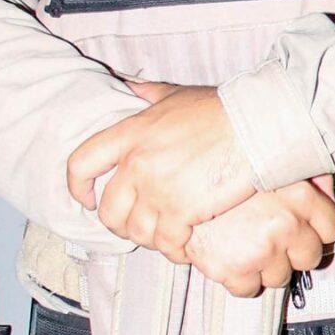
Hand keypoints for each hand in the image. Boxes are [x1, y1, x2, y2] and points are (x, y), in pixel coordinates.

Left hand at [67, 81, 257, 259]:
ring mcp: (158, 189)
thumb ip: (146, 94)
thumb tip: (126, 85)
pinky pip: (167, 242)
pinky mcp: (183, 210)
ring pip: (136, 231)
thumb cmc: (221, 109)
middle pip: (108, 209)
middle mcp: (137, 163)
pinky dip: (173, 249)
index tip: (88, 200)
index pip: (81, 164)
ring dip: (148, 239)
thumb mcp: (175, 95)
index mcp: (129, 134)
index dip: (78, 188)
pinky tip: (183, 247)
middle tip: (134, 227)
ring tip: (163, 237)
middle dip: (118, 224)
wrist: (255, 126)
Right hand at [185, 179, 334, 297]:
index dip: (317, 229)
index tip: (305, 229)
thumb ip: (304, 174)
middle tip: (272, 239)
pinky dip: (240, 280)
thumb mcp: (268, 160)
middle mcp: (286, 223)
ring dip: (266, 266)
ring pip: (281, 277)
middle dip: (293, 251)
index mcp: (299, 193)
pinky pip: (249, 289)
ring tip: (247, 246)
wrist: (172, 179)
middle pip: (310, 256)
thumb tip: (324, 187)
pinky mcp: (235, 268)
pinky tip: (230, 259)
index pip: (332, 227)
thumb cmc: (220, 168)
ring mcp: (262, 249)